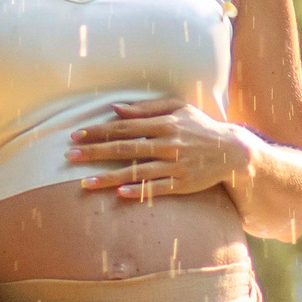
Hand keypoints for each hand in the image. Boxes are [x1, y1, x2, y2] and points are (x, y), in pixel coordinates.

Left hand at [67, 101, 257, 201]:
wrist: (232, 151)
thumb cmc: (200, 126)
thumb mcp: (178, 108)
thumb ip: (147, 108)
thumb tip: (116, 109)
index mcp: (164, 123)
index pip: (124, 127)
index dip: (98, 131)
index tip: (75, 136)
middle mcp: (168, 144)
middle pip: (125, 148)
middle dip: (95, 152)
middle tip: (69, 157)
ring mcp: (175, 166)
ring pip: (136, 172)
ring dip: (109, 177)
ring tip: (85, 183)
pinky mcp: (182, 184)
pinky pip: (157, 188)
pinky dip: (139, 190)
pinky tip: (120, 194)